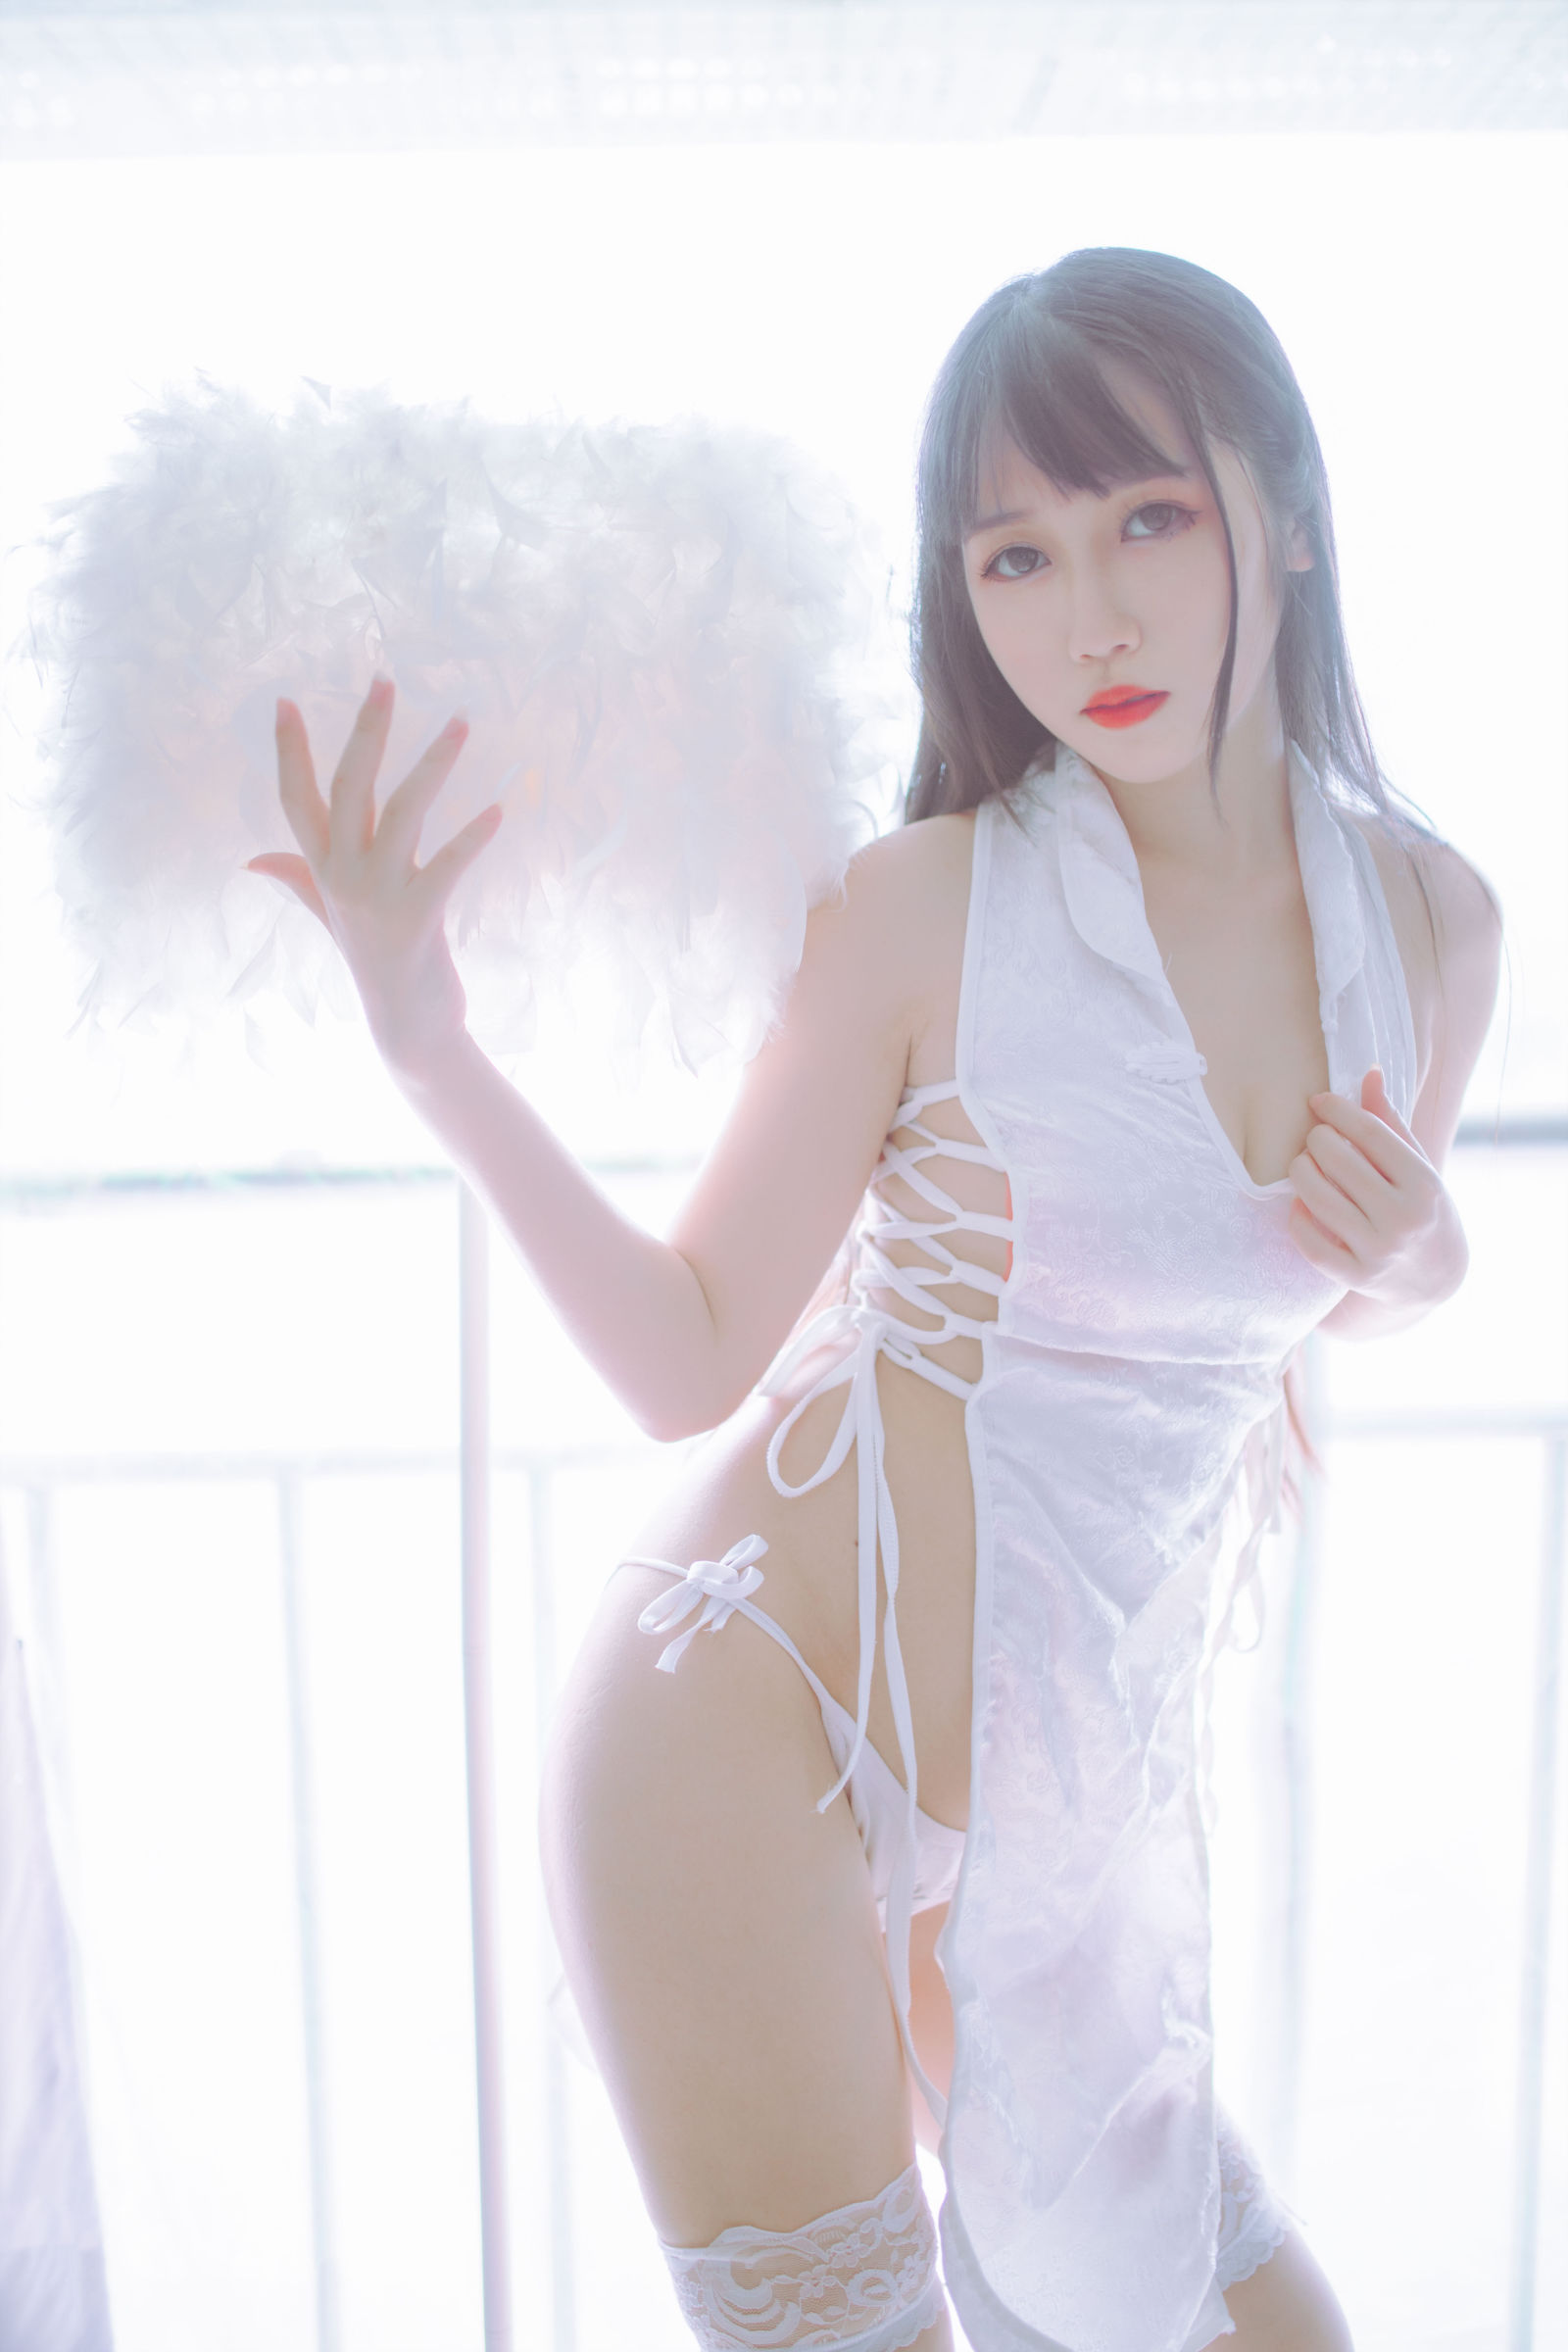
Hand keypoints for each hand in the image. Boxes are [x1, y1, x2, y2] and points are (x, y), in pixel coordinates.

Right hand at [246, 678, 502, 1077]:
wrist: (407, 1025)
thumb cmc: (375, 961)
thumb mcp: (330, 915)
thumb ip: (297, 880)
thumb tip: (254, 861)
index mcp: (320, 869)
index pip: (295, 799)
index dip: (288, 750)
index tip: (286, 700)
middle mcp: (341, 877)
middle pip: (347, 788)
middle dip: (366, 731)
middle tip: (385, 680)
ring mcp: (376, 897)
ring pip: (401, 812)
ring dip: (433, 764)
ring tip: (461, 722)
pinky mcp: (416, 919)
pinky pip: (447, 864)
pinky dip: (473, 836)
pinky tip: (500, 809)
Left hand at [1286, 1067, 1464, 1307]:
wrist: (1434, 1279)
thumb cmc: (1422, 1209)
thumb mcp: (1418, 1166)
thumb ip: (1390, 1122)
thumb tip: (1368, 1072)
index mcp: (1424, 1185)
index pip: (1371, 1133)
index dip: (1338, 1111)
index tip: (1319, 1101)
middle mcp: (1404, 1219)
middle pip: (1339, 1161)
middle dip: (1316, 1139)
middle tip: (1315, 1138)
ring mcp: (1379, 1251)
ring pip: (1317, 1199)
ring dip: (1300, 1172)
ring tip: (1303, 1164)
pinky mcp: (1356, 1276)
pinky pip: (1310, 1242)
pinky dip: (1297, 1218)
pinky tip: (1301, 1203)